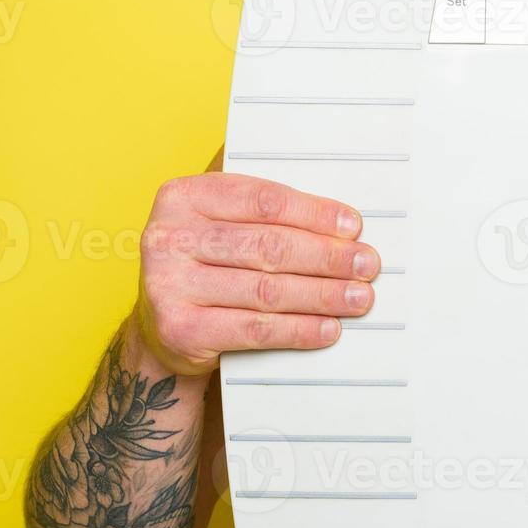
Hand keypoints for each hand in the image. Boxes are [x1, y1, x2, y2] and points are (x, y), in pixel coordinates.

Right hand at [133, 172, 378, 376]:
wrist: (161, 324)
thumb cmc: (205, 262)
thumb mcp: (224, 222)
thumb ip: (268, 214)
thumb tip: (342, 226)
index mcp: (184, 197)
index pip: (264, 201)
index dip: (315, 214)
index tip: (352, 225)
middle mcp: (169, 238)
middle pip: (269, 246)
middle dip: (328, 257)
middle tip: (366, 264)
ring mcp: (168, 285)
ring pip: (267, 289)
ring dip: (322, 294)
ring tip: (357, 297)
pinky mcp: (179, 330)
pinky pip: (254, 329)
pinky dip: (299, 329)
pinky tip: (327, 327)